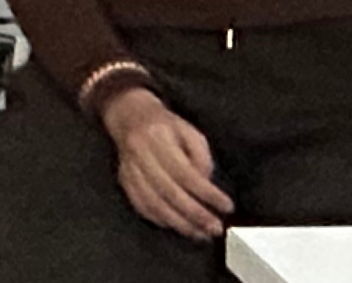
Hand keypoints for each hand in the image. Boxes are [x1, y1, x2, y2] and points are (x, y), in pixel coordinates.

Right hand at [100, 87, 232, 239]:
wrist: (129, 117)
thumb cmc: (166, 125)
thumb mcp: (190, 132)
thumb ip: (202, 157)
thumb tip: (207, 186)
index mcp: (158, 139)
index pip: (186, 173)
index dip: (207, 193)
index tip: (226, 207)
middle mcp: (141, 156)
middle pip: (170, 193)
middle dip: (196, 215)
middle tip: (215, 228)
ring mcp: (130, 171)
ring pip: (155, 204)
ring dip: (180, 223)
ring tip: (200, 234)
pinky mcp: (124, 182)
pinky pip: (142, 207)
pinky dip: (161, 220)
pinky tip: (177, 226)